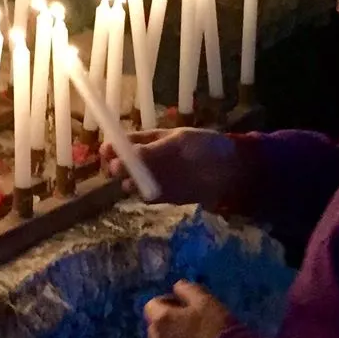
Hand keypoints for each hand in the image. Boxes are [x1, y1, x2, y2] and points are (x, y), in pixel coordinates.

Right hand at [102, 126, 233, 205]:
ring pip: (135, 182)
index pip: (127, 142)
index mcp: (154, 140)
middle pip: (126, 164)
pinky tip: (148, 193)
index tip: (106, 151)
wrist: (233, 172)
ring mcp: (159, 179)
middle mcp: (153, 160)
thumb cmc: (207, 148)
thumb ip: (154, 151)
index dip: (114, 146)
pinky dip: (145, 196)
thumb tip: (128, 153)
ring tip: (132, 184)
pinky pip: (149, 197)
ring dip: (130, 183)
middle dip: (118, 166)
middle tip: (116, 169)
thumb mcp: (181, 144)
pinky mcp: (167, 196)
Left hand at [144, 280, 234, 337]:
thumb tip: (177, 287)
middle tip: (189, 322)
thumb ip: (187, 289)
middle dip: (167, 322)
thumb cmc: (216, 329)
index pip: (151, 305)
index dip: (167, 302)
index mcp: (161, 321)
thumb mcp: (205, 300)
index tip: (184, 305)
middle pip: (155, 327)